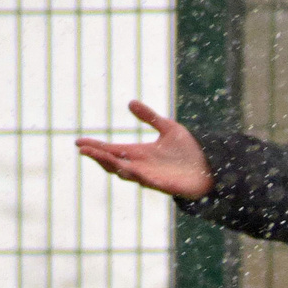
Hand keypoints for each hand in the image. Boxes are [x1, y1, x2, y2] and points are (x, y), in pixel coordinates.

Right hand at [75, 101, 213, 199]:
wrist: (209, 166)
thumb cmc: (189, 150)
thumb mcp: (168, 128)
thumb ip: (150, 117)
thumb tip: (130, 102)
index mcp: (139, 153)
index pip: (111, 150)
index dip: (95, 146)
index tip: (78, 141)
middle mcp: (141, 166)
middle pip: (113, 162)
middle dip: (98, 156)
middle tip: (83, 149)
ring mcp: (151, 177)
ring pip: (126, 173)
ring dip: (112, 165)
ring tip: (98, 157)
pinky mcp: (164, 185)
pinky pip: (147, 181)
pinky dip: (137, 175)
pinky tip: (127, 168)